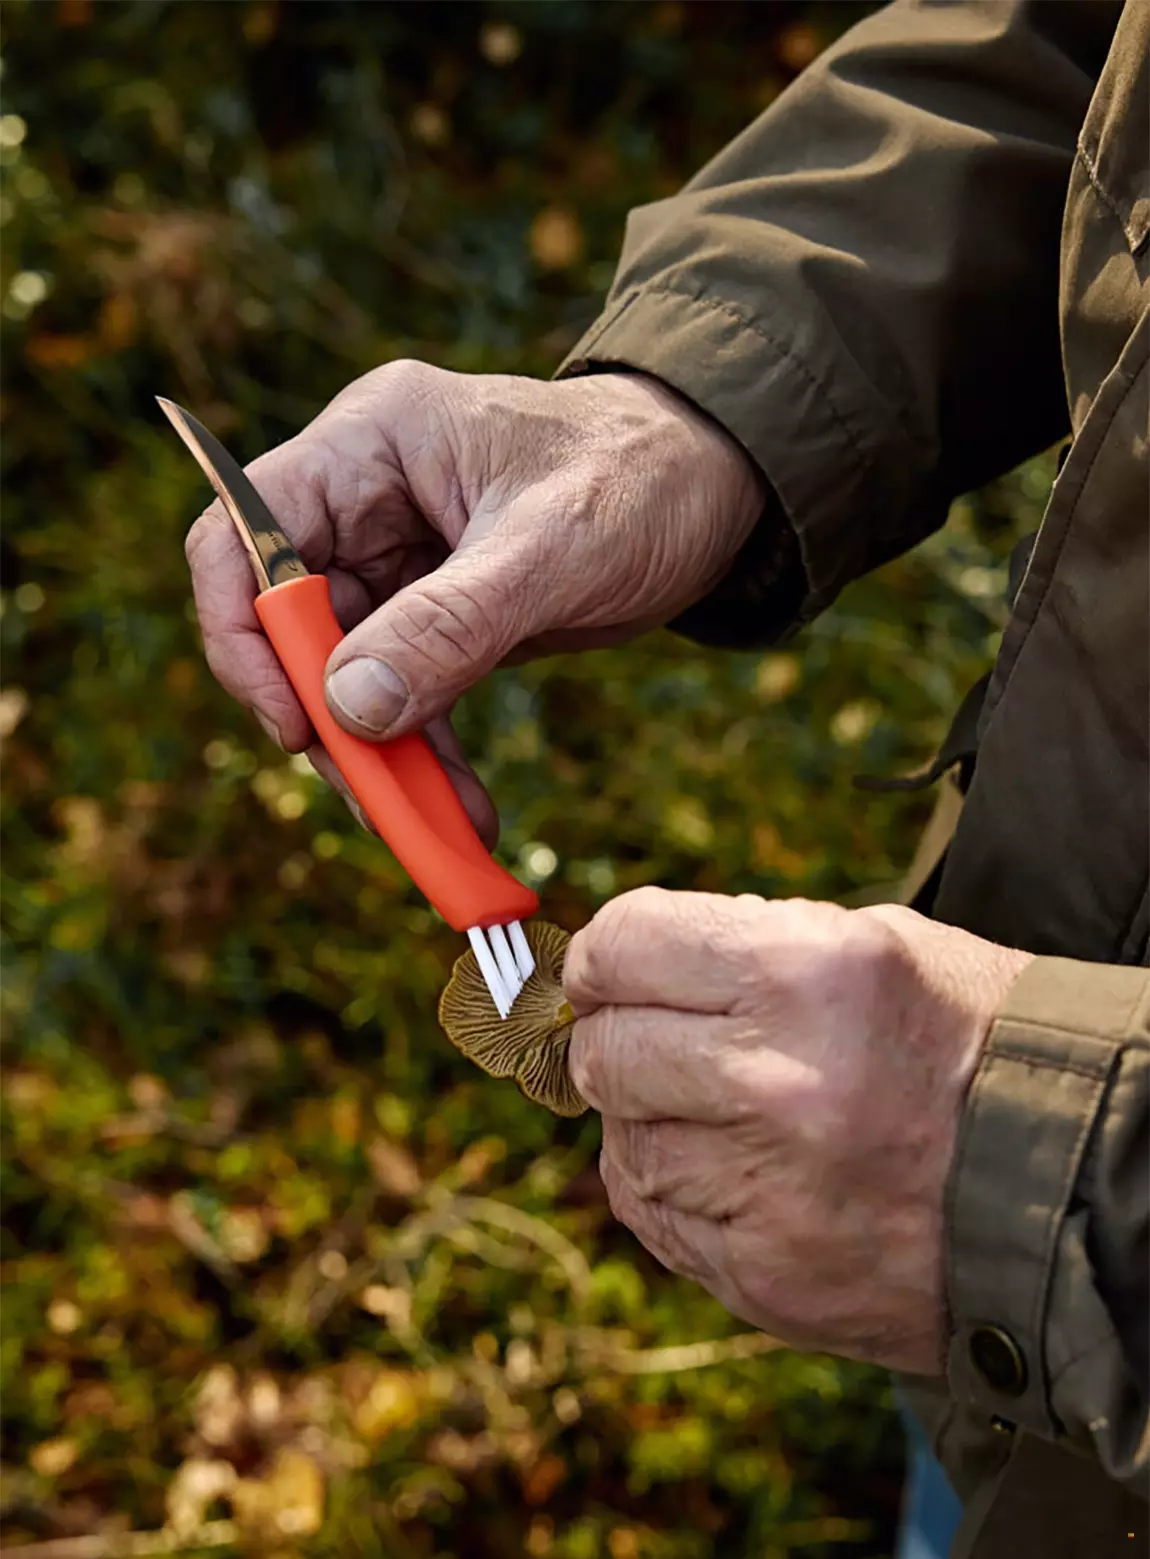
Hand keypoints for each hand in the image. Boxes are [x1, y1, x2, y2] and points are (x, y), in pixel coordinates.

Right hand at [185, 364, 763, 839]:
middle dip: (329, 724)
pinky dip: (429, 760)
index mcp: (370, 444)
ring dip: (384, 762)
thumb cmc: (645, 478)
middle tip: (380, 808)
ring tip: (440, 835)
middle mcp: (367, 500)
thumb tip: (348, 710)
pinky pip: (408, 698)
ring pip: (348, 678)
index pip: (244, 534)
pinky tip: (466, 817)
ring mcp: (401, 562)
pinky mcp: (441, 615)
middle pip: (290, 625)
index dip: (244, 635)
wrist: (720, 489)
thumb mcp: (555, 548)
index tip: (294, 724)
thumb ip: (451, 625)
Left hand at [564, 889, 1031, 1374]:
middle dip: (613, 1036)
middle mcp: (778, 1080)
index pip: (627, 944)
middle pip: (606, 1050)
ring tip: (713, 1107)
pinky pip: (653, 1214)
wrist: (1072, 1183)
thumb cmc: (968, 1043)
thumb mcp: (874, 944)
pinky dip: (668, 1185)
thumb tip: (620, 960)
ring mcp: (769, 1190)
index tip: (604, 968)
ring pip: (620, 1140)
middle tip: (650, 1038)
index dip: (602, 955)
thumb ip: (741, 944)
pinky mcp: (764, 1276)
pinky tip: (725, 1166)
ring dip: (645, 1115)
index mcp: (806, 973)